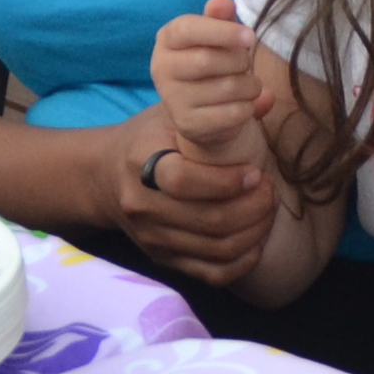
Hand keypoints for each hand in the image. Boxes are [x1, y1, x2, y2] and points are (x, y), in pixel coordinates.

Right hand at [112, 115, 271, 281]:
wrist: (104, 177)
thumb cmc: (148, 139)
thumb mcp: (171, 114)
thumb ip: (216, 109)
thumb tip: (267, 99)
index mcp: (141, 162)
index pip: (182, 181)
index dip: (227, 182)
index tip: (255, 172)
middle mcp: (142, 205)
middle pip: (208, 220)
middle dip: (253, 208)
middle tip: (270, 191)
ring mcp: (152, 237)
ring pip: (215, 249)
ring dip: (254, 232)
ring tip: (267, 210)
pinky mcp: (162, 259)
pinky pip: (211, 274)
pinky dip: (242, 262)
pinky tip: (256, 241)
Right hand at [150, 0, 266, 161]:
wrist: (205, 111)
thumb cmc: (215, 62)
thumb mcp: (218, 36)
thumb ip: (220, 18)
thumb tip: (222, 2)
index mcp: (167, 39)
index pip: (189, 29)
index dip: (223, 31)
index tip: (250, 37)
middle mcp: (162, 68)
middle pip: (208, 60)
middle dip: (240, 61)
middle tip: (246, 63)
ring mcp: (173, 99)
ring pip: (227, 88)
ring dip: (250, 85)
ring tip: (249, 84)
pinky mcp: (189, 124)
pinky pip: (232, 113)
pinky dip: (249, 107)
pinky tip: (244, 103)